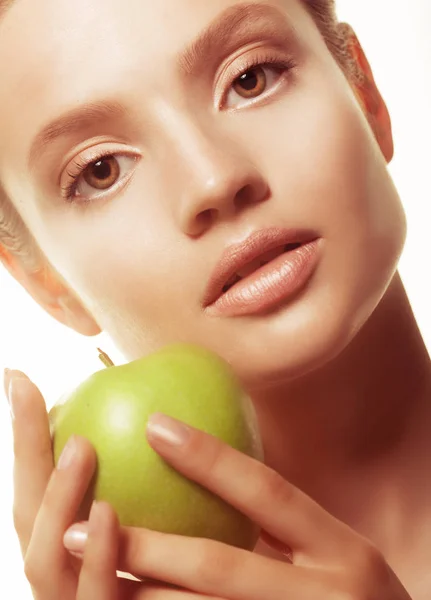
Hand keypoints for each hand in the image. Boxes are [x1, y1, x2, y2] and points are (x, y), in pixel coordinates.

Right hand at [4, 370, 218, 599]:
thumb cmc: (199, 589)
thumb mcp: (178, 528)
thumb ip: (159, 485)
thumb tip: (161, 409)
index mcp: (81, 553)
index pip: (44, 490)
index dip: (30, 438)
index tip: (21, 378)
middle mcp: (69, 584)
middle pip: (30, 522)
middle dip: (25, 455)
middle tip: (29, 392)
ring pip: (48, 568)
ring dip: (56, 502)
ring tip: (79, 448)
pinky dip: (95, 562)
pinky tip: (109, 516)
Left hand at [65, 412, 411, 599]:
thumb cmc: (353, 594)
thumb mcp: (333, 548)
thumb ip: (280, 517)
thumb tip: (208, 461)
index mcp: (341, 551)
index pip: (267, 492)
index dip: (209, 457)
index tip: (154, 425)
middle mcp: (322, 598)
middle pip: (218, 566)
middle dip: (144, 547)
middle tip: (76, 524)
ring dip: (137, 597)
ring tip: (88, 575)